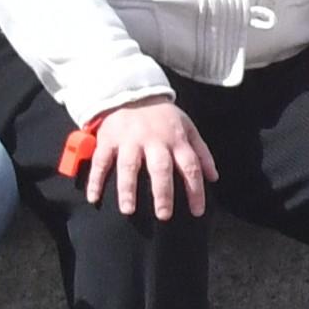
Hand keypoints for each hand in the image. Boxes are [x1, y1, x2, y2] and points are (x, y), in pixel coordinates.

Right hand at [74, 97, 212, 218]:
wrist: (132, 93)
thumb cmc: (164, 117)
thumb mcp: (188, 128)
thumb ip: (202, 152)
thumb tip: (213, 177)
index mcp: (176, 139)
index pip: (190, 167)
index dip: (195, 190)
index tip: (196, 212)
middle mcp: (153, 141)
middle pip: (160, 168)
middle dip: (162, 192)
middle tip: (164, 215)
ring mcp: (129, 140)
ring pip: (128, 166)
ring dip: (127, 189)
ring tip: (128, 210)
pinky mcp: (108, 140)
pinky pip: (100, 161)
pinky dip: (96, 179)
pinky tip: (94, 197)